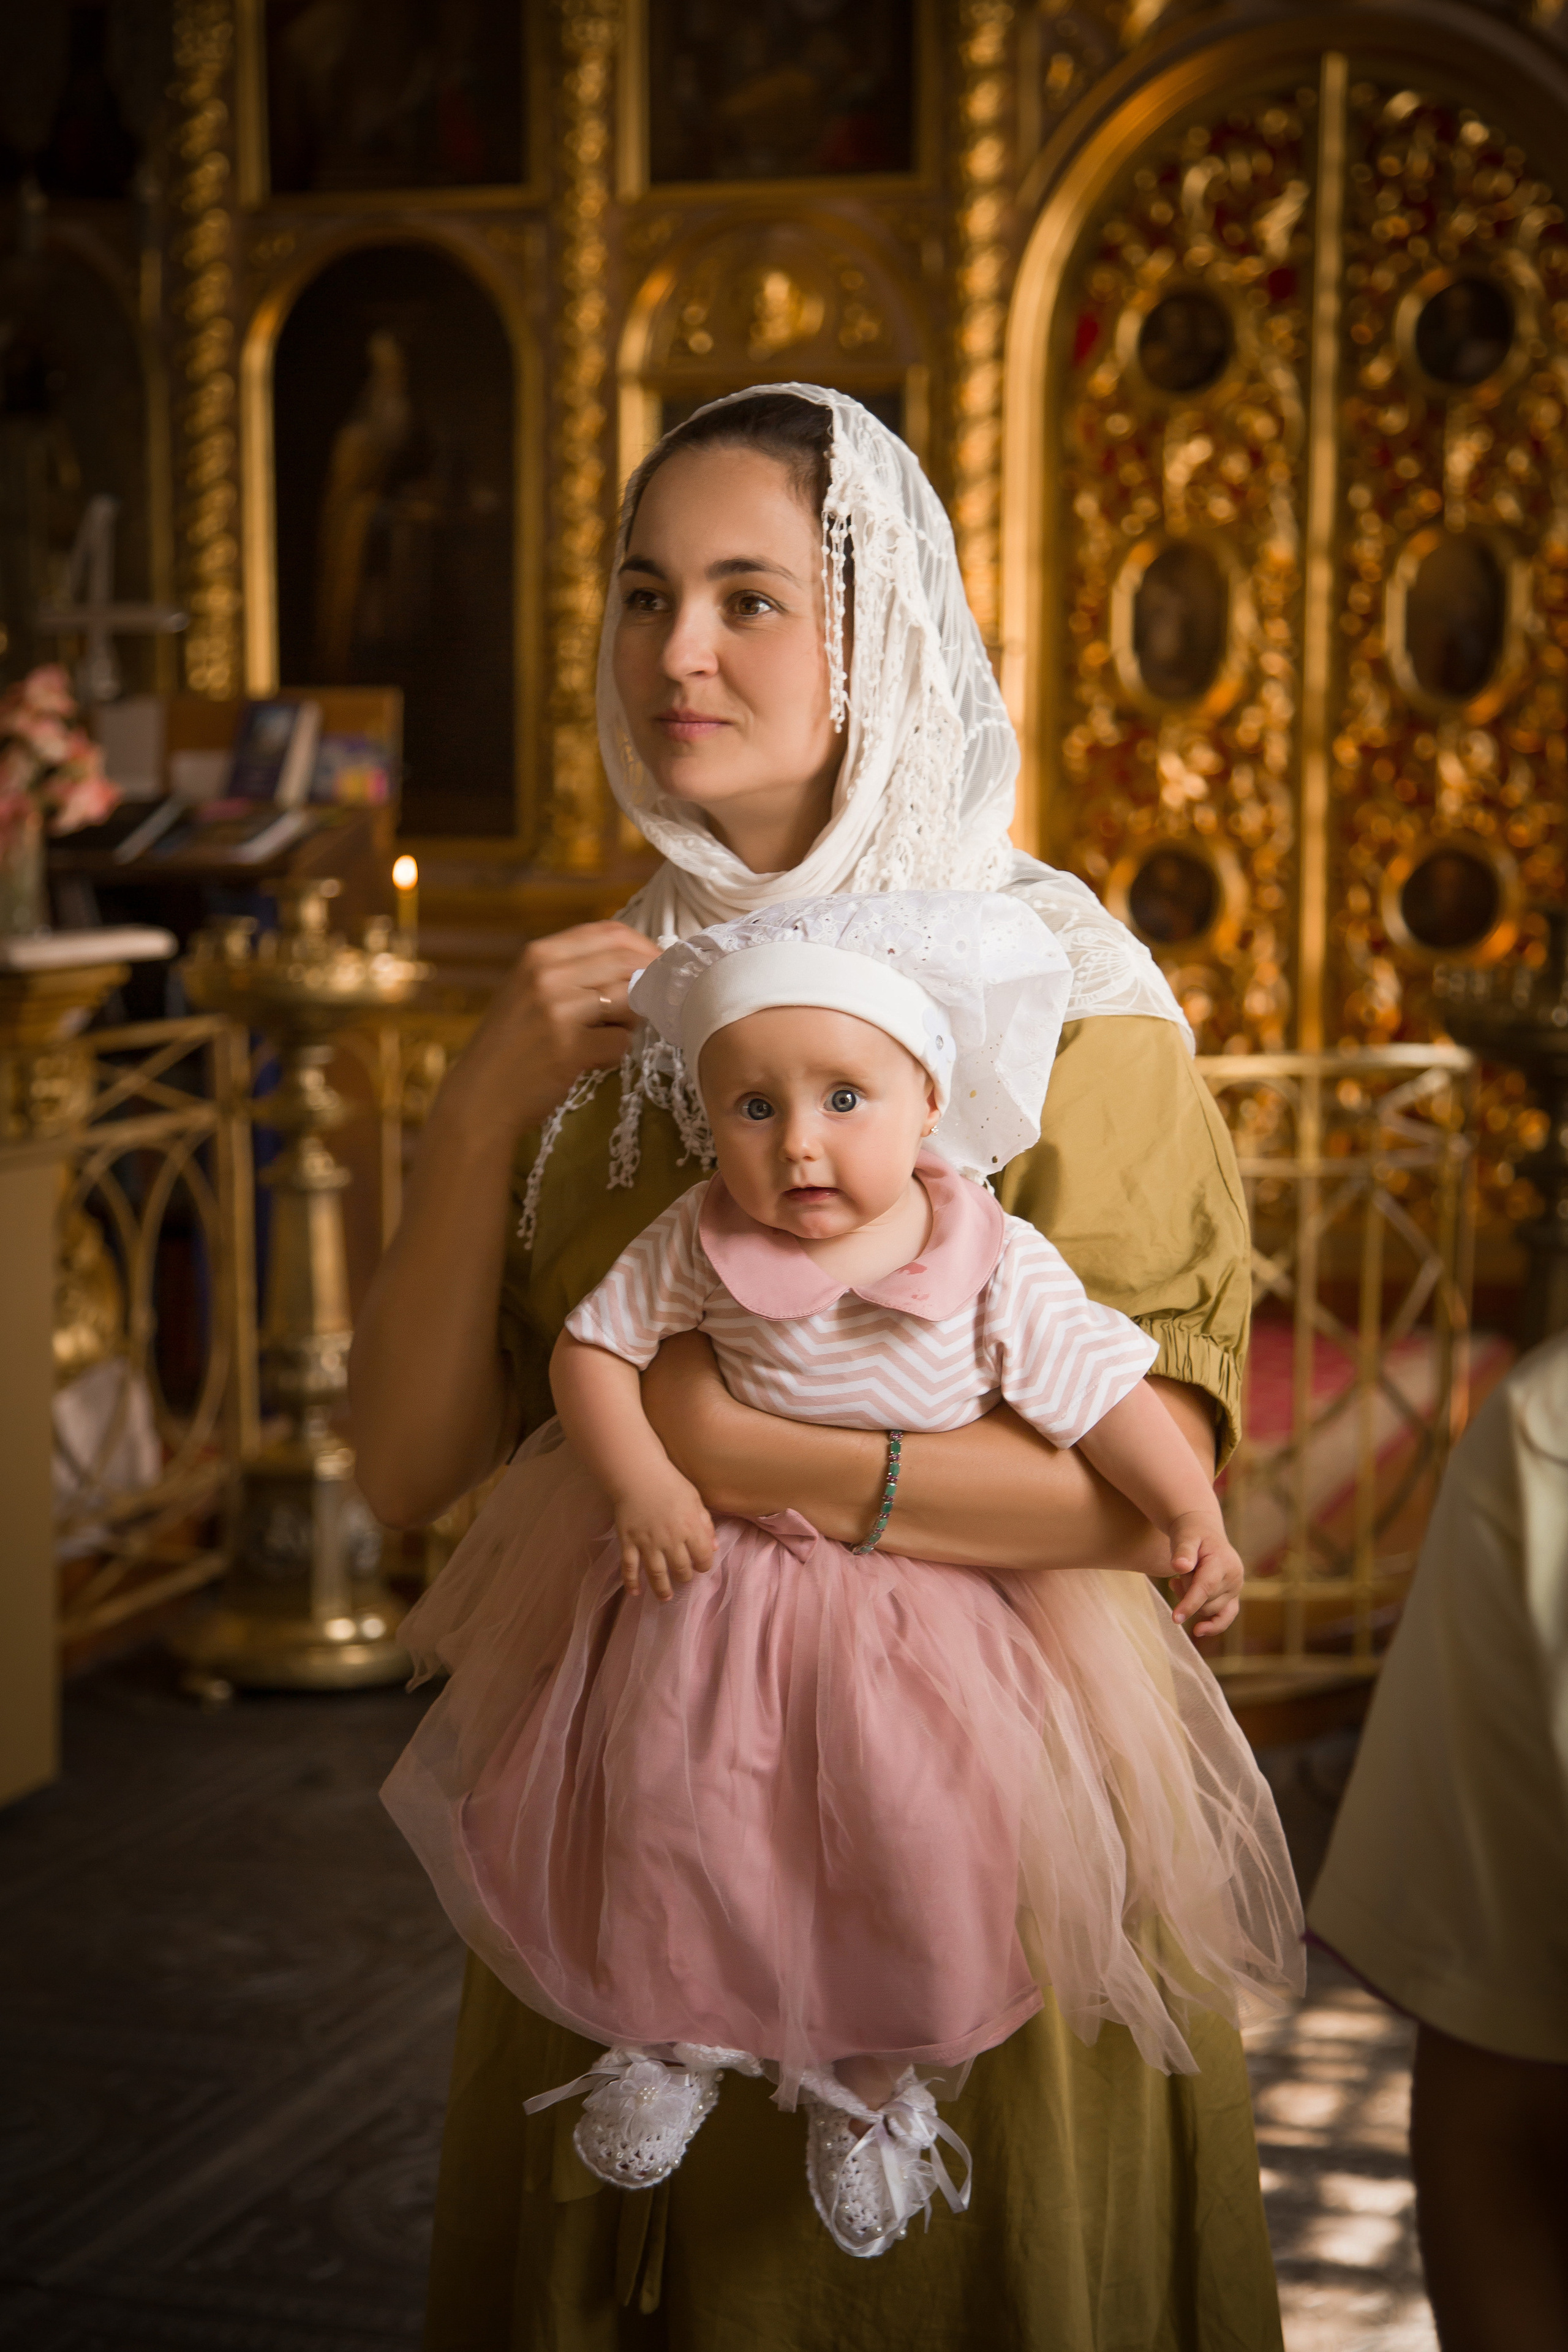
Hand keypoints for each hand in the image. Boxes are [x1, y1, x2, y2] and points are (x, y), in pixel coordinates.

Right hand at [440, 919, 661, 1146]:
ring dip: (631, 1021)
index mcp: (538, 954)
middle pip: (625, 962)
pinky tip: (594, 1061)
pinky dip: (615, 1054)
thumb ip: (572, 973)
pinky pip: (620, 1042)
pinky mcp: (569, 1048)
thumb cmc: (510, 1047)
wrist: (478, 1098)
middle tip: (655, 1002)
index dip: (643, 947)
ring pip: (629, 999)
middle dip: (651, 982)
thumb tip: (633, 964)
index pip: (609, 932)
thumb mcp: (528, 993)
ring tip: (609, 1036)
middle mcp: (547, 975)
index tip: (657, 965)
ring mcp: (557, 1010)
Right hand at [612, 1465, 715, 1601]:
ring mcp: (648, 1542)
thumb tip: (714, 1547)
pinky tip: (634, 1592)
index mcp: (690, 1528)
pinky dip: (631, 1582)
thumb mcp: (695, 1500)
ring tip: (665, 1598)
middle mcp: (671, 1540)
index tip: (701, 1566)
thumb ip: (706, 1524)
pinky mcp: (629, 1541)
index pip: (702, 1557)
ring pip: (656, 1574)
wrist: (638, 1473)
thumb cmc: (670, 1483)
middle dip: (684, 1577)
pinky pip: (629, 1567)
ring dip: (662, 1589)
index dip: (704, 1565)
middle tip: (683, 1578)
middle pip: (681, 1569)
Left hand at [1166, 1510, 1243, 1637]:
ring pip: (1209, 1610)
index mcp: (1223, 1561)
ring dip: (1191, 1599)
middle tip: (1180, 1569)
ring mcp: (1236, 1588)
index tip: (1175, 1618)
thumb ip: (1183, 1551)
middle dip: (1185, 1591)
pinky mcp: (1233, 1596)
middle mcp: (1234, 1577)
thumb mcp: (1184, 1536)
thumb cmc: (1191, 1534)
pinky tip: (1198, 1630)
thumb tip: (1180, 1566)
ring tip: (1183, 1578)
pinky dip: (1213, 1626)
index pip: (1206, 1587)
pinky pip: (1225, 1618)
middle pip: (1205, 1601)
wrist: (1203, 1531)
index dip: (1190, 1603)